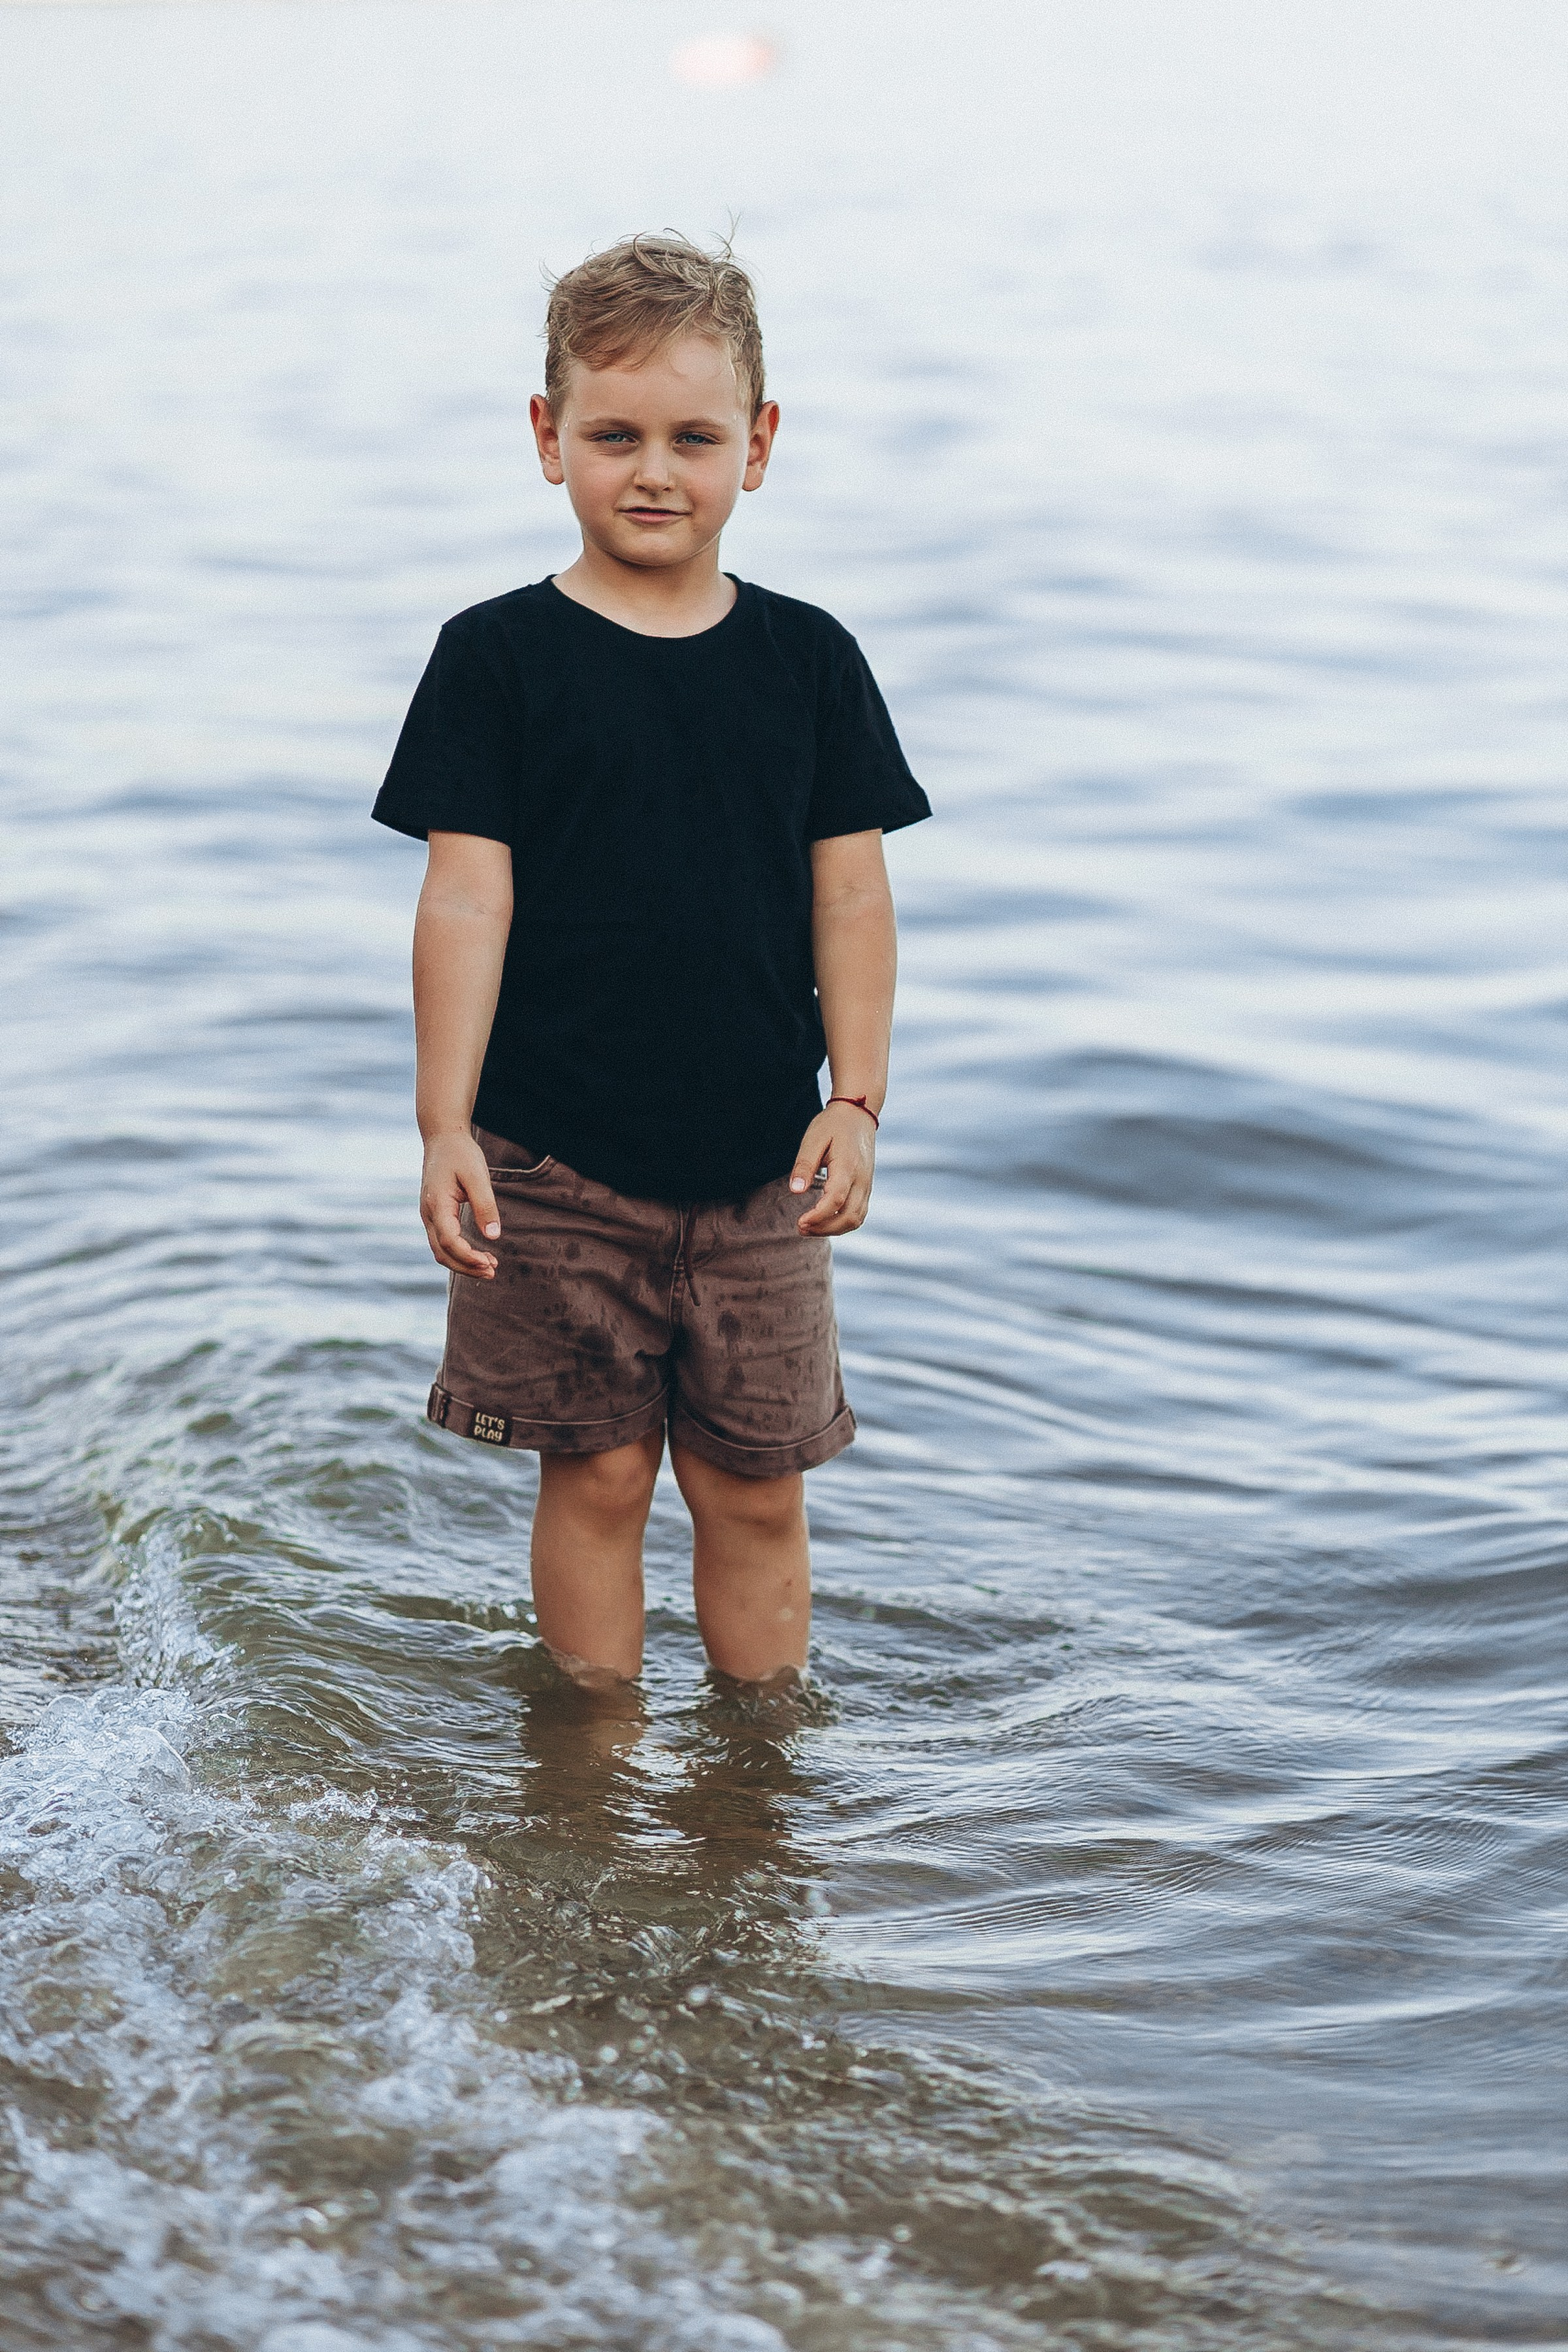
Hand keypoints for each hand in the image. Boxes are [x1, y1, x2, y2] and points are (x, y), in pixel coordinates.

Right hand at [420, 1129, 500, 1276]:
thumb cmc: (461, 1154)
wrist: (443, 1138)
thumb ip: (485, 1206)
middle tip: (493, 1271)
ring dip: (463, 1263)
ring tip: (489, 1266)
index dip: (468, 1257)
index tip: (490, 1262)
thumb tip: (493, 1236)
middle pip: (442, 1253)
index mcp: (437, 1205)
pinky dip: (459, 1253)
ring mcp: (429, 1216)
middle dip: (466, 1266)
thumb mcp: (478, 1176)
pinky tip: (478, 1255)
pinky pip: (443, 1242)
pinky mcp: (435, 1215)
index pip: (449, 1241)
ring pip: (441, 1250)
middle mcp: (428, 1214)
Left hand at [790, 1101, 876, 1235]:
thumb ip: (804, 1165)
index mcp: (848, 1166)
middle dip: (824, 1228)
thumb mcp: (813, 1139)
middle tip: (800, 1227)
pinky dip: (842, 1224)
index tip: (799, 1222)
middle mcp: (862, 1179)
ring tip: (810, 1228)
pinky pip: (859, 1214)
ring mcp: (867, 1185)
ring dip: (833, 1229)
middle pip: (848, 1216)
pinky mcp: (867, 1187)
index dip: (817, 1216)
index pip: (835, 1200)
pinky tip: (824, 1221)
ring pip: (856, 1219)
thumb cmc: (832, 1125)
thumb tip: (795, 1190)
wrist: (858, 1114)